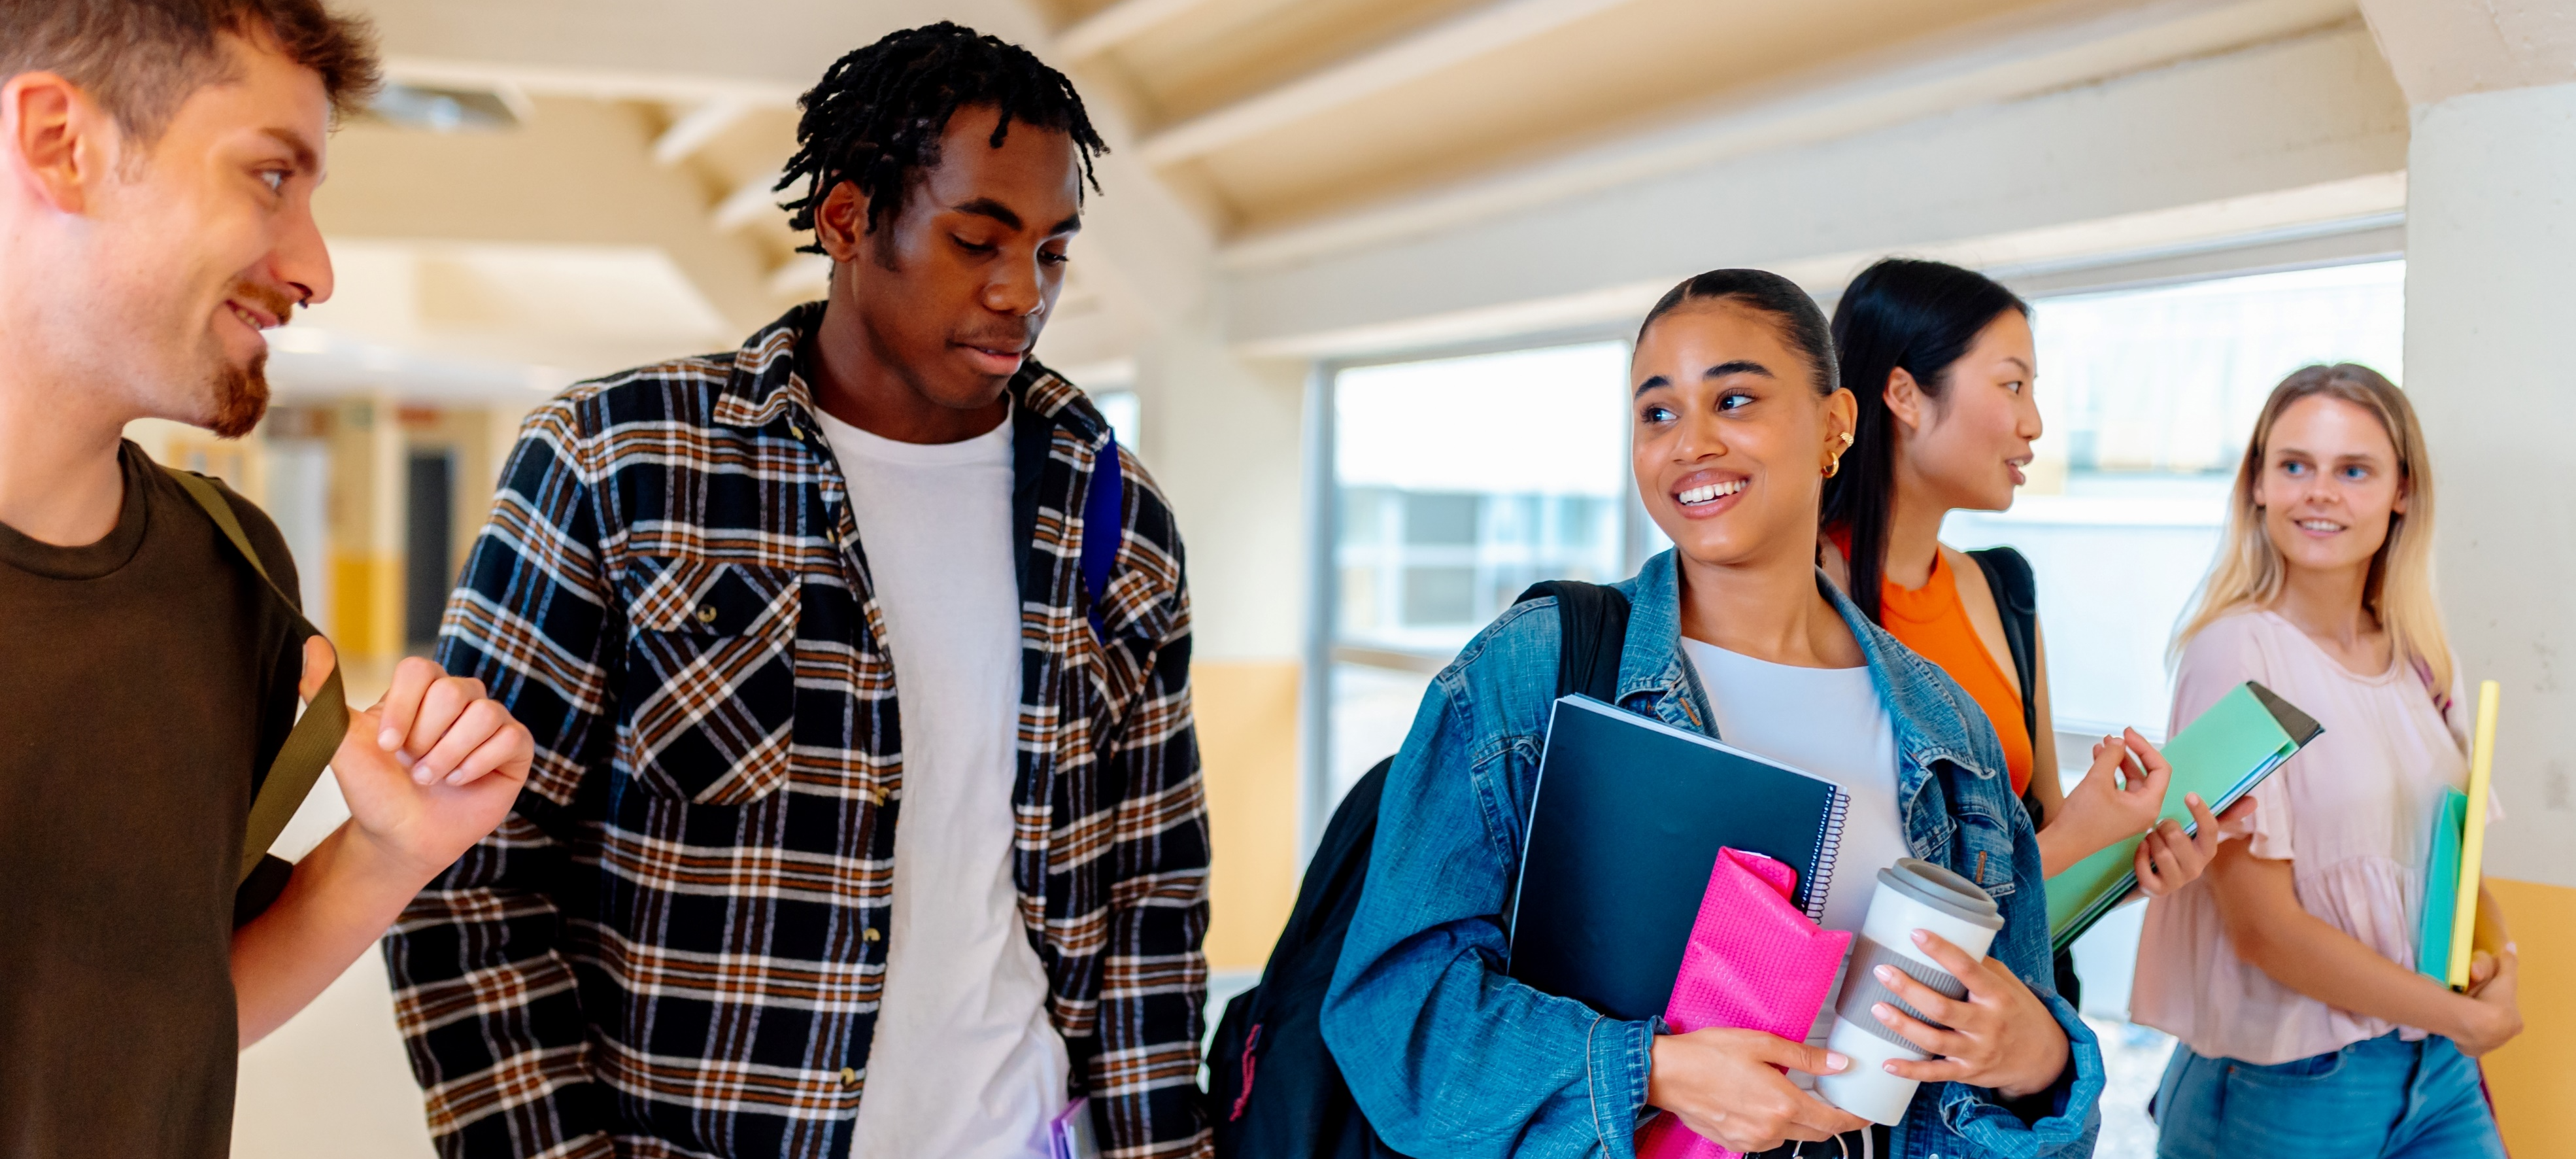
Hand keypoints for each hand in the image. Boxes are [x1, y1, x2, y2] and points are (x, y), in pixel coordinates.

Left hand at [302, 643, 533, 882]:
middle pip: (453, 692)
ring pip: (484, 714)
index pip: (420, 670)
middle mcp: (459, 700)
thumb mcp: (340, 741)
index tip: (387, 746)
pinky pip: (510, 738)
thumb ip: (324, 692)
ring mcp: (490, 722)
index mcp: (421, 692)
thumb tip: (312, 643)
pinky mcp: (515, 748)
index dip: (404, 708)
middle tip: (412, 766)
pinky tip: (459, 782)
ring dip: (449, 756)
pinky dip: (478, 765)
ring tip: (431, 779)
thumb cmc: (376, 791)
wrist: (401, 838)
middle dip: (426, 739)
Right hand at [1647, 1029, 1870, 1151]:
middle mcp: (1771, 1128)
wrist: (1667, 1074)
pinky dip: (1774, 1124)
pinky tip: (1760, 1103)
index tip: (1863, 1115)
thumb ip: (1805, 1057)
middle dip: (1830, 1119)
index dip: (1854, 1120)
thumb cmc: (1707, 1055)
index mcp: (1783, 1103)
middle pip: (1817, 1133)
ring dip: (1799, 1120)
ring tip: (1788, 1094)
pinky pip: (1767, 1138)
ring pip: (1791, 1136)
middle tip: (1833, 1101)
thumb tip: (1838, 1064)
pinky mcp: (1735, 1142)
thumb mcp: (1761, 1043)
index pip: (1833, 1121)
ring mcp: (1752, 1139)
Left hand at [1871, 929, 2069, 1097]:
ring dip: (1902, 1025)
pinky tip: (1887, 1063)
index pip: (1968, 969)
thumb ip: (1980, 966)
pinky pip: (1936, 1073)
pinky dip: (1910, 1070)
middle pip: (1942, 1008)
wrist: (2044, 1059)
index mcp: (1998, 995)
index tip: (1916, 934)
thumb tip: (1946, 939)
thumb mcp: (2008, 984)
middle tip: (1882, 972)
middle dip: (1909, 989)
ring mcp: (1978, 1051)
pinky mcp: (1969, 1073)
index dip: (1941, 951)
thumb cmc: (2018, 1011)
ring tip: (1877, 1008)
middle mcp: (1988, 1024)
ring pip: (1934, 1040)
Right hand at [2051, 729, 2170, 859]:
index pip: (2160, 769)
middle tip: (2117, 736)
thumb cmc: (2082, 819)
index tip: (2127, 734)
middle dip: (2130, 752)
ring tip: (2103, 744)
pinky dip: (2111, 772)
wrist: (2063, 843)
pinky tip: (2098, 758)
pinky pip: (2120, 788)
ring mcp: (2131, 813)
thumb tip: (2119, 742)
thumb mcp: (2097, 780)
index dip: (2145, 747)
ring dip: (2118, 761)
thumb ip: (2111, 756)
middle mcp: (2144, 811)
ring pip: (2131, 779)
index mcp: (2149, 805)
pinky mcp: (2118, 814)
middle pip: (2146, 773)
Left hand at [2135, 790, 2226, 895]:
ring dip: (2150, 840)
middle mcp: (2196, 868)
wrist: (2151, 878)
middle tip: (2159, 827)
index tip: (2189, 795)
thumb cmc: (2176, 848)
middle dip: (2163, 826)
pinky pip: (2145, 868)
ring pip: (2160, 850)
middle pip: (2176, 836)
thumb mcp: (2196, 831)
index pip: (2211, 830)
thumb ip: (2223, 815)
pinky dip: (2140, 855)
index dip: (2201, 813)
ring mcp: (2177, 881)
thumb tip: (2254, 801)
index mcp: (2208, 850)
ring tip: (2151, 839)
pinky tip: (2142, 849)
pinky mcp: (2157, 891)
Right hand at [2450, 944, 2522, 1056]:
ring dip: (2468, 1019)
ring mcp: (2486, 1045)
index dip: (2490, 995)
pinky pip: (2464, 1038)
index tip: (2478, 986)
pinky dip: (2460, 1031)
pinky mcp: (2469, 1050)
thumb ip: (2508, 963)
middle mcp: (2503, 1036)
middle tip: (2465, 994)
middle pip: (2488, 1017)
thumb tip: (2511, 945)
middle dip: (2479, 1007)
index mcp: (2514, 1022)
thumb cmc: (2492, 1000)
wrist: (2476, 1026)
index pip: (2502, 1006)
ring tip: (2456, 1005)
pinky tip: (2453, 1021)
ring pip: (2475, 1027)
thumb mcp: (2501, 976)